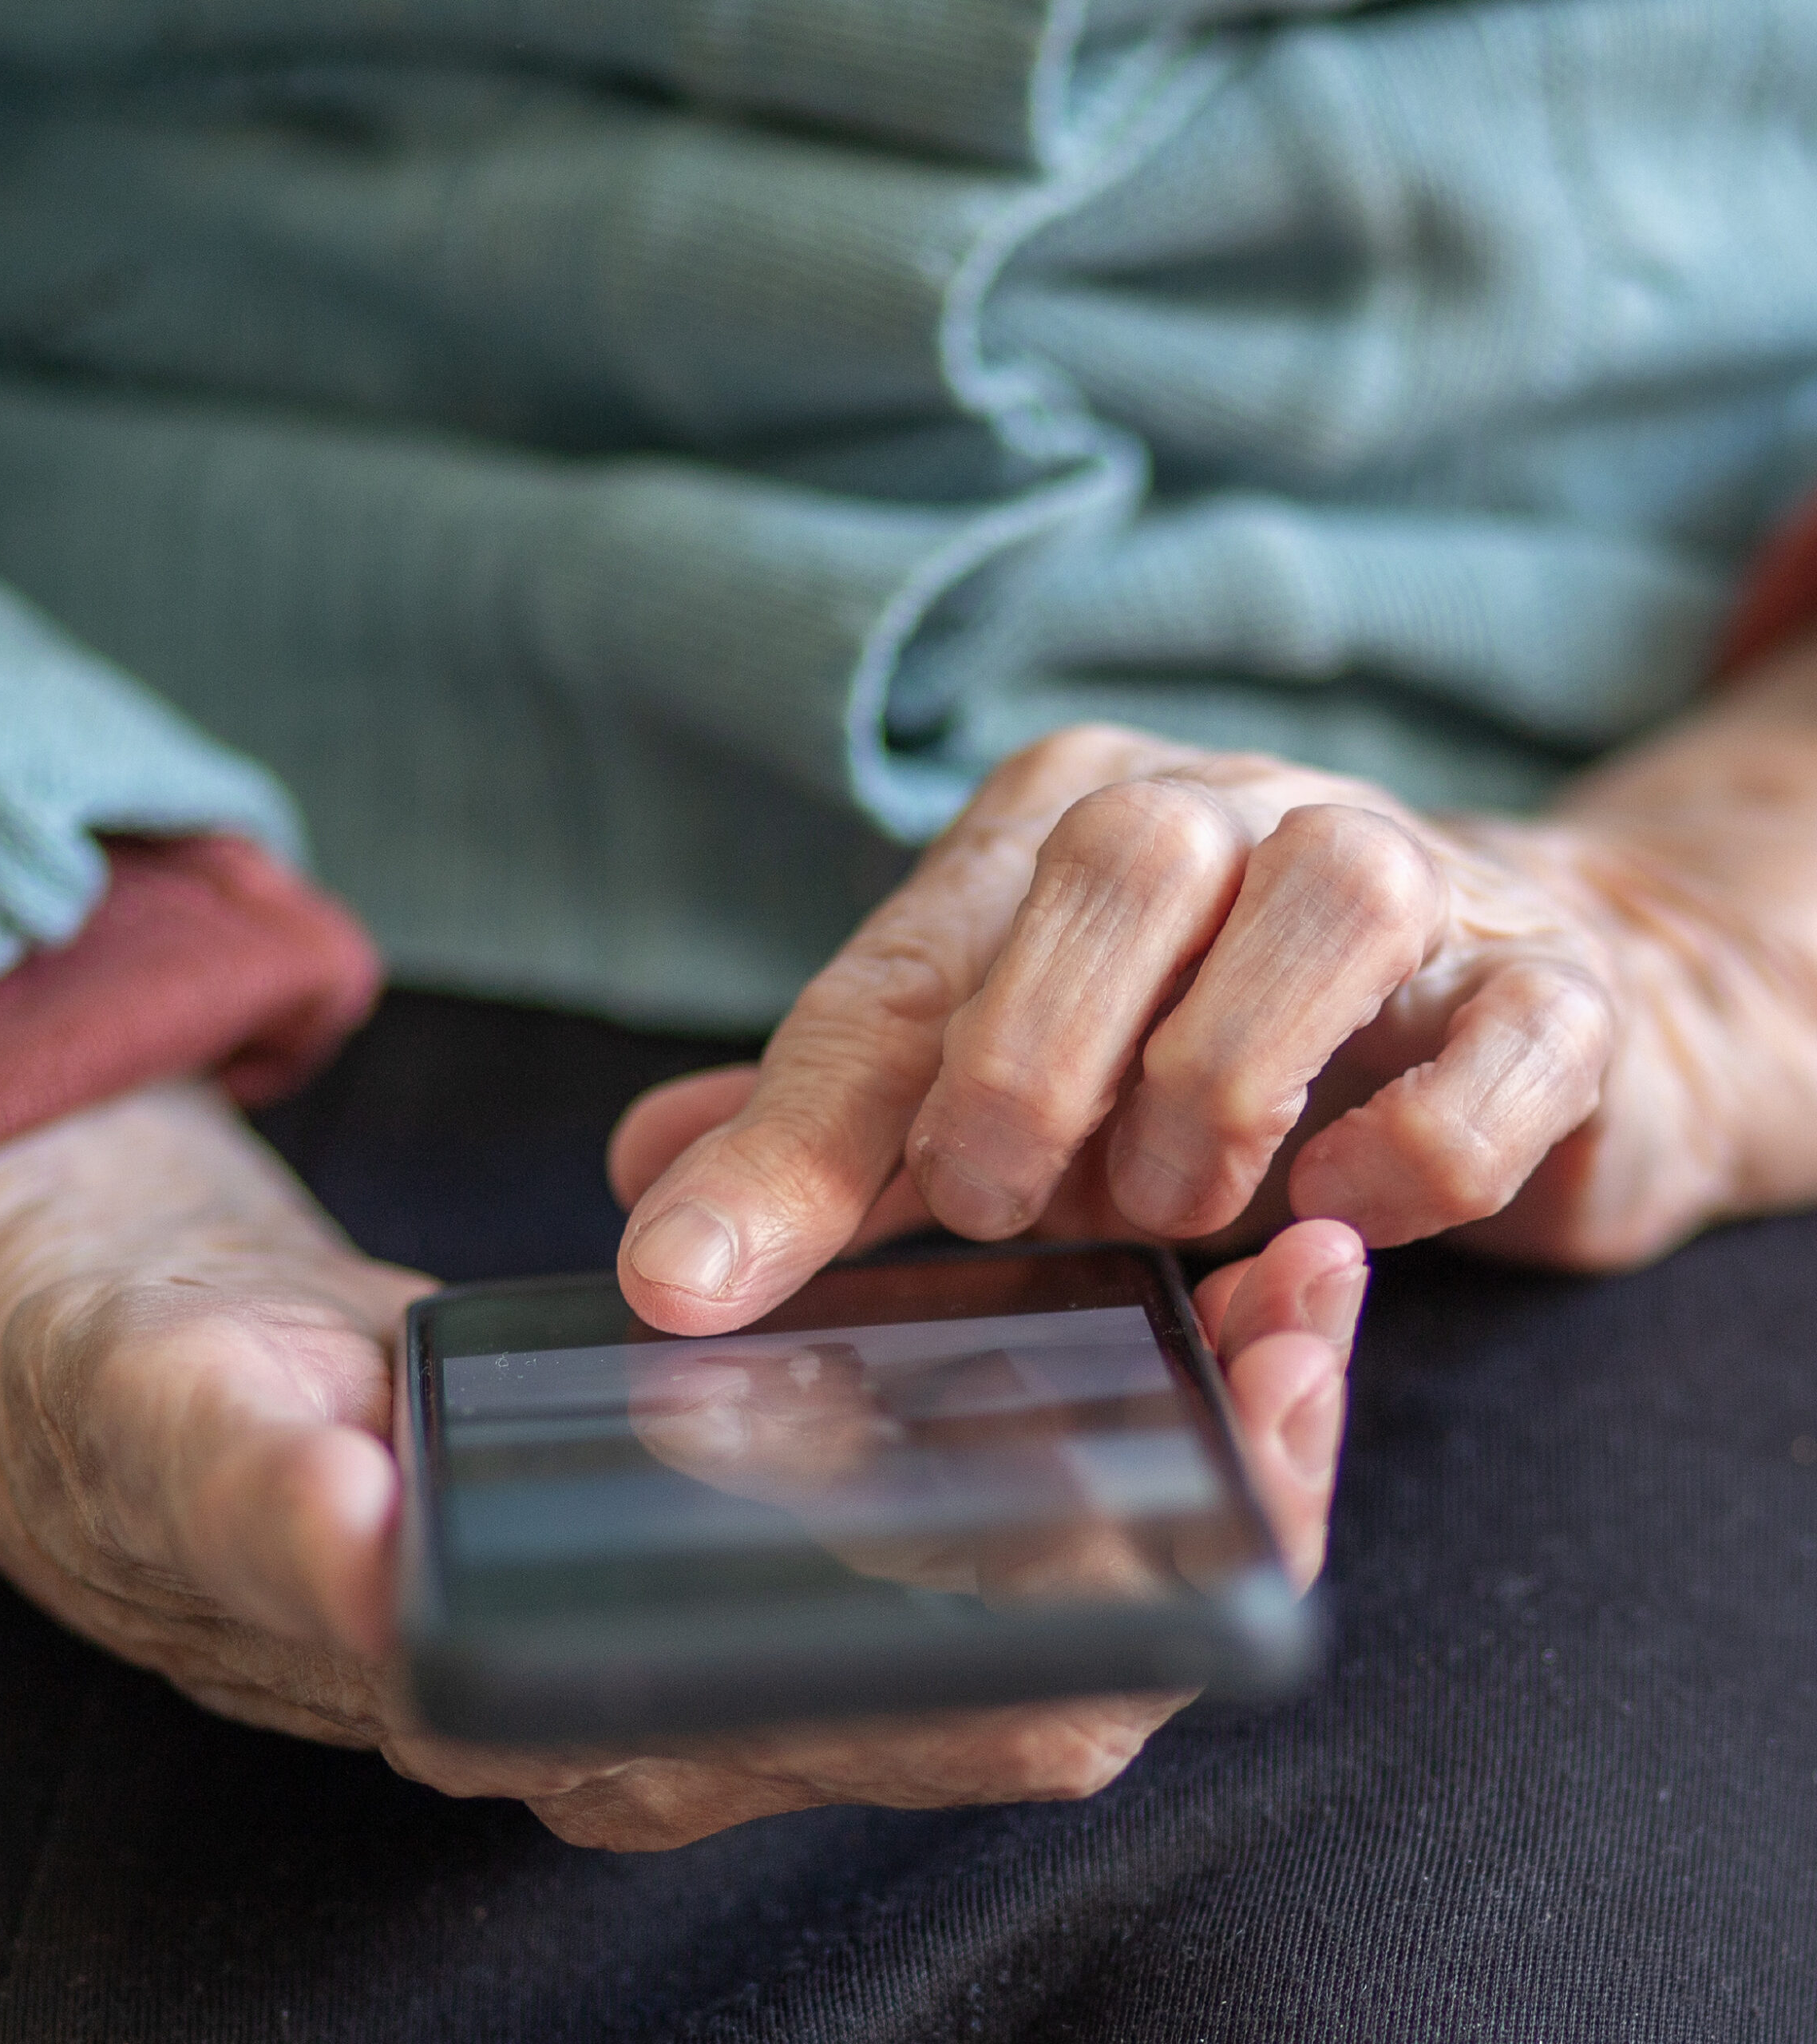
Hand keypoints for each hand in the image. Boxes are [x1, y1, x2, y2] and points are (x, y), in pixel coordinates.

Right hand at [0, 1082, 1362, 1847]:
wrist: (170, 1390)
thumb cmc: (180, 1426)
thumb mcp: (205, 1445)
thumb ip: (276, 1513)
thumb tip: (369, 1565)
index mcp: (602, 1721)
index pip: (924, 1727)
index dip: (1108, 1609)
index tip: (1230, 1435)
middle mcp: (714, 1703)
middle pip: (1052, 1667)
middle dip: (1219, 1511)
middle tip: (1315, 1316)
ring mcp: (751, 1617)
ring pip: (1054, 1582)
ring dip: (1195, 1442)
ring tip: (1292, 1265)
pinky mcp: (762, 1516)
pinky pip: (982, 1490)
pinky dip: (1099, 1388)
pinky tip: (1154, 1260)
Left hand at [612, 696, 1816, 1335]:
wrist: (1511, 1008)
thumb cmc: (1211, 1044)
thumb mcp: (1005, 1079)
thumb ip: (840, 1128)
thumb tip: (647, 1187)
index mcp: (1066, 823)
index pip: (906, 964)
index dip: (794, 1137)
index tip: (692, 1286)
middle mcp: (1236, 808)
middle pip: (1115, 867)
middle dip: (1027, 1065)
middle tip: (993, 1207)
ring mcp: (1416, 876)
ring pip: (1325, 908)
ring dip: (1215, 1099)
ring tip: (1172, 1209)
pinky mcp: (1555, 990)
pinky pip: (1499, 1050)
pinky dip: (1410, 1154)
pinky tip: (1341, 1210)